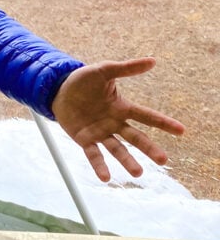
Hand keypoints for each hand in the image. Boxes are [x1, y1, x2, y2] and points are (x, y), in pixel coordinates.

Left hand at [51, 58, 184, 181]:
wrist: (58, 90)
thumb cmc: (83, 80)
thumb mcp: (104, 70)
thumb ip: (127, 68)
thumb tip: (153, 61)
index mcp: (122, 107)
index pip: (146, 116)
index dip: (164, 123)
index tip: (181, 131)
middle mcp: (114, 123)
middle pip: (135, 137)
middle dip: (149, 148)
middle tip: (163, 160)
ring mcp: (100, 133)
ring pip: (117, 149)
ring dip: (127, 161)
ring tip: (138, 173)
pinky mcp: (84, 140)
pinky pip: (94, 155)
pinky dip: (99, 165)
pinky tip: (105, 177)